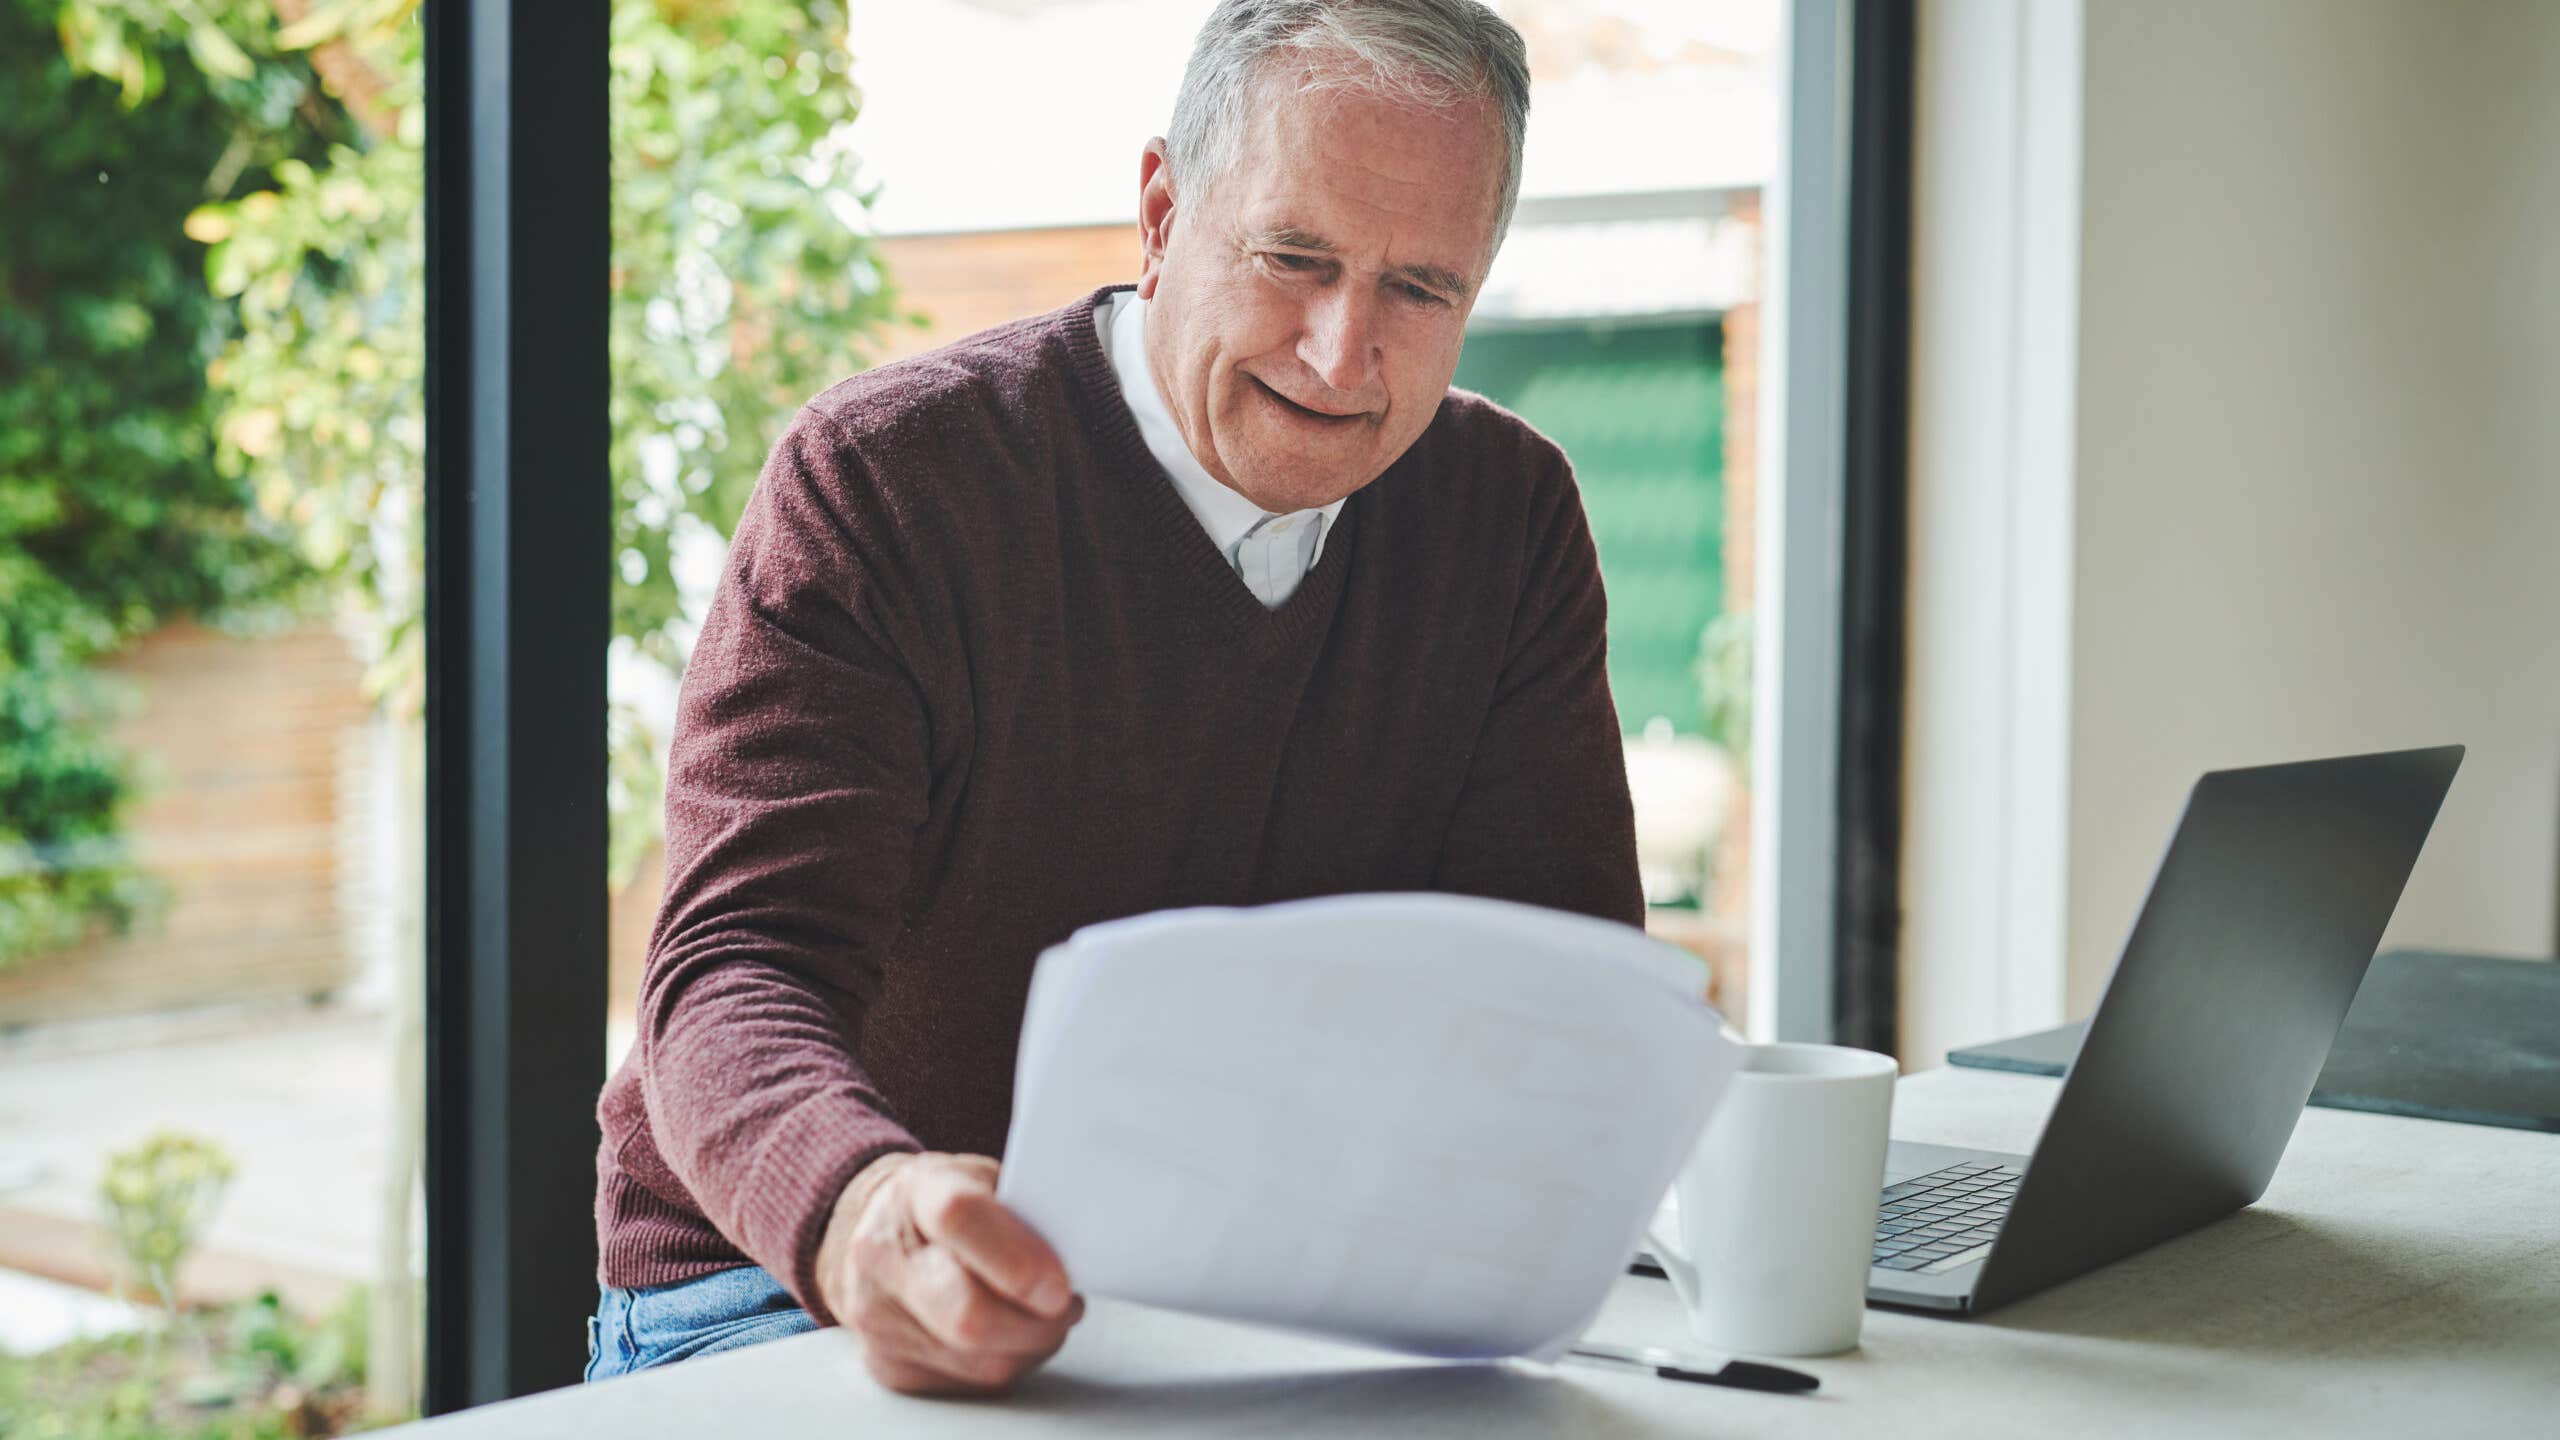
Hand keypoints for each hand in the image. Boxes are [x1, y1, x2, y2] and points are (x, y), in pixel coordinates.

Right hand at [814, 1151, 1083, 1394]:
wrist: (881, 1233)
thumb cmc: (947, 1204)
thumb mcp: (985, 1178)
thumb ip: (1026, 1209)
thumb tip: (1079, 1258)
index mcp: (917, 1193)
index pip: (959, 1218)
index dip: (1017, 1257)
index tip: (1059, 1285)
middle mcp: (885, 1257)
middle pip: (967, 1315)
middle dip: (1036, 1323)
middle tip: (1063, 1306)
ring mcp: (880, 1317)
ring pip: (982, 1362)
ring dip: (1031, 1345)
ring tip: (1044, 1317)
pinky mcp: (890, 1366)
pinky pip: (972, 1384)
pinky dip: (1007, 1362)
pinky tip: (1011, 1336)